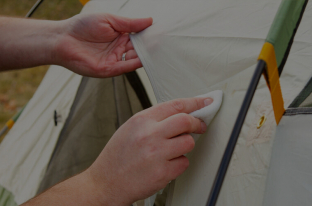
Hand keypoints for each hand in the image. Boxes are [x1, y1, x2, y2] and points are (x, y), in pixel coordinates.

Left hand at [55, 13, 152, 76]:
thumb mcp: (109, 20)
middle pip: (139, 49)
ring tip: (158, 50)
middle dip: (150, 46)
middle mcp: (119, 48)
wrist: (63, 39)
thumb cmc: (82, 26)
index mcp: (120, 35)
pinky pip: (126, 67)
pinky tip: (145, 59)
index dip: (149, 35)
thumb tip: (149, 20)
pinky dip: (136, 64)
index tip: (161, 32)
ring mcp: (114, 59)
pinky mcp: (109, 69)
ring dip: (146, 55)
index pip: (139, 36)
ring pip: (135, 58)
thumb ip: (130, 23)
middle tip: (164, 42)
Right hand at [86, 97, 212, 204]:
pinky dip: (179, 163)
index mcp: (142, 120)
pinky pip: (183, 163)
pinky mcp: (162, 173)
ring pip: (188, 142)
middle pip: (186, 121)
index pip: (176, 105)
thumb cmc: (117, 156)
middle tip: (200, 126)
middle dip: (197, 123)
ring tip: (172, 150)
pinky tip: (166, 164)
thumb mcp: (131, 128)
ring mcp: (156, 154)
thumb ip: (154, 119)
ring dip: (185, 146)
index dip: (195, 102)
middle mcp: (149, 134)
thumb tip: (180, 114)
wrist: (106, 182)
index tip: (205, 102)